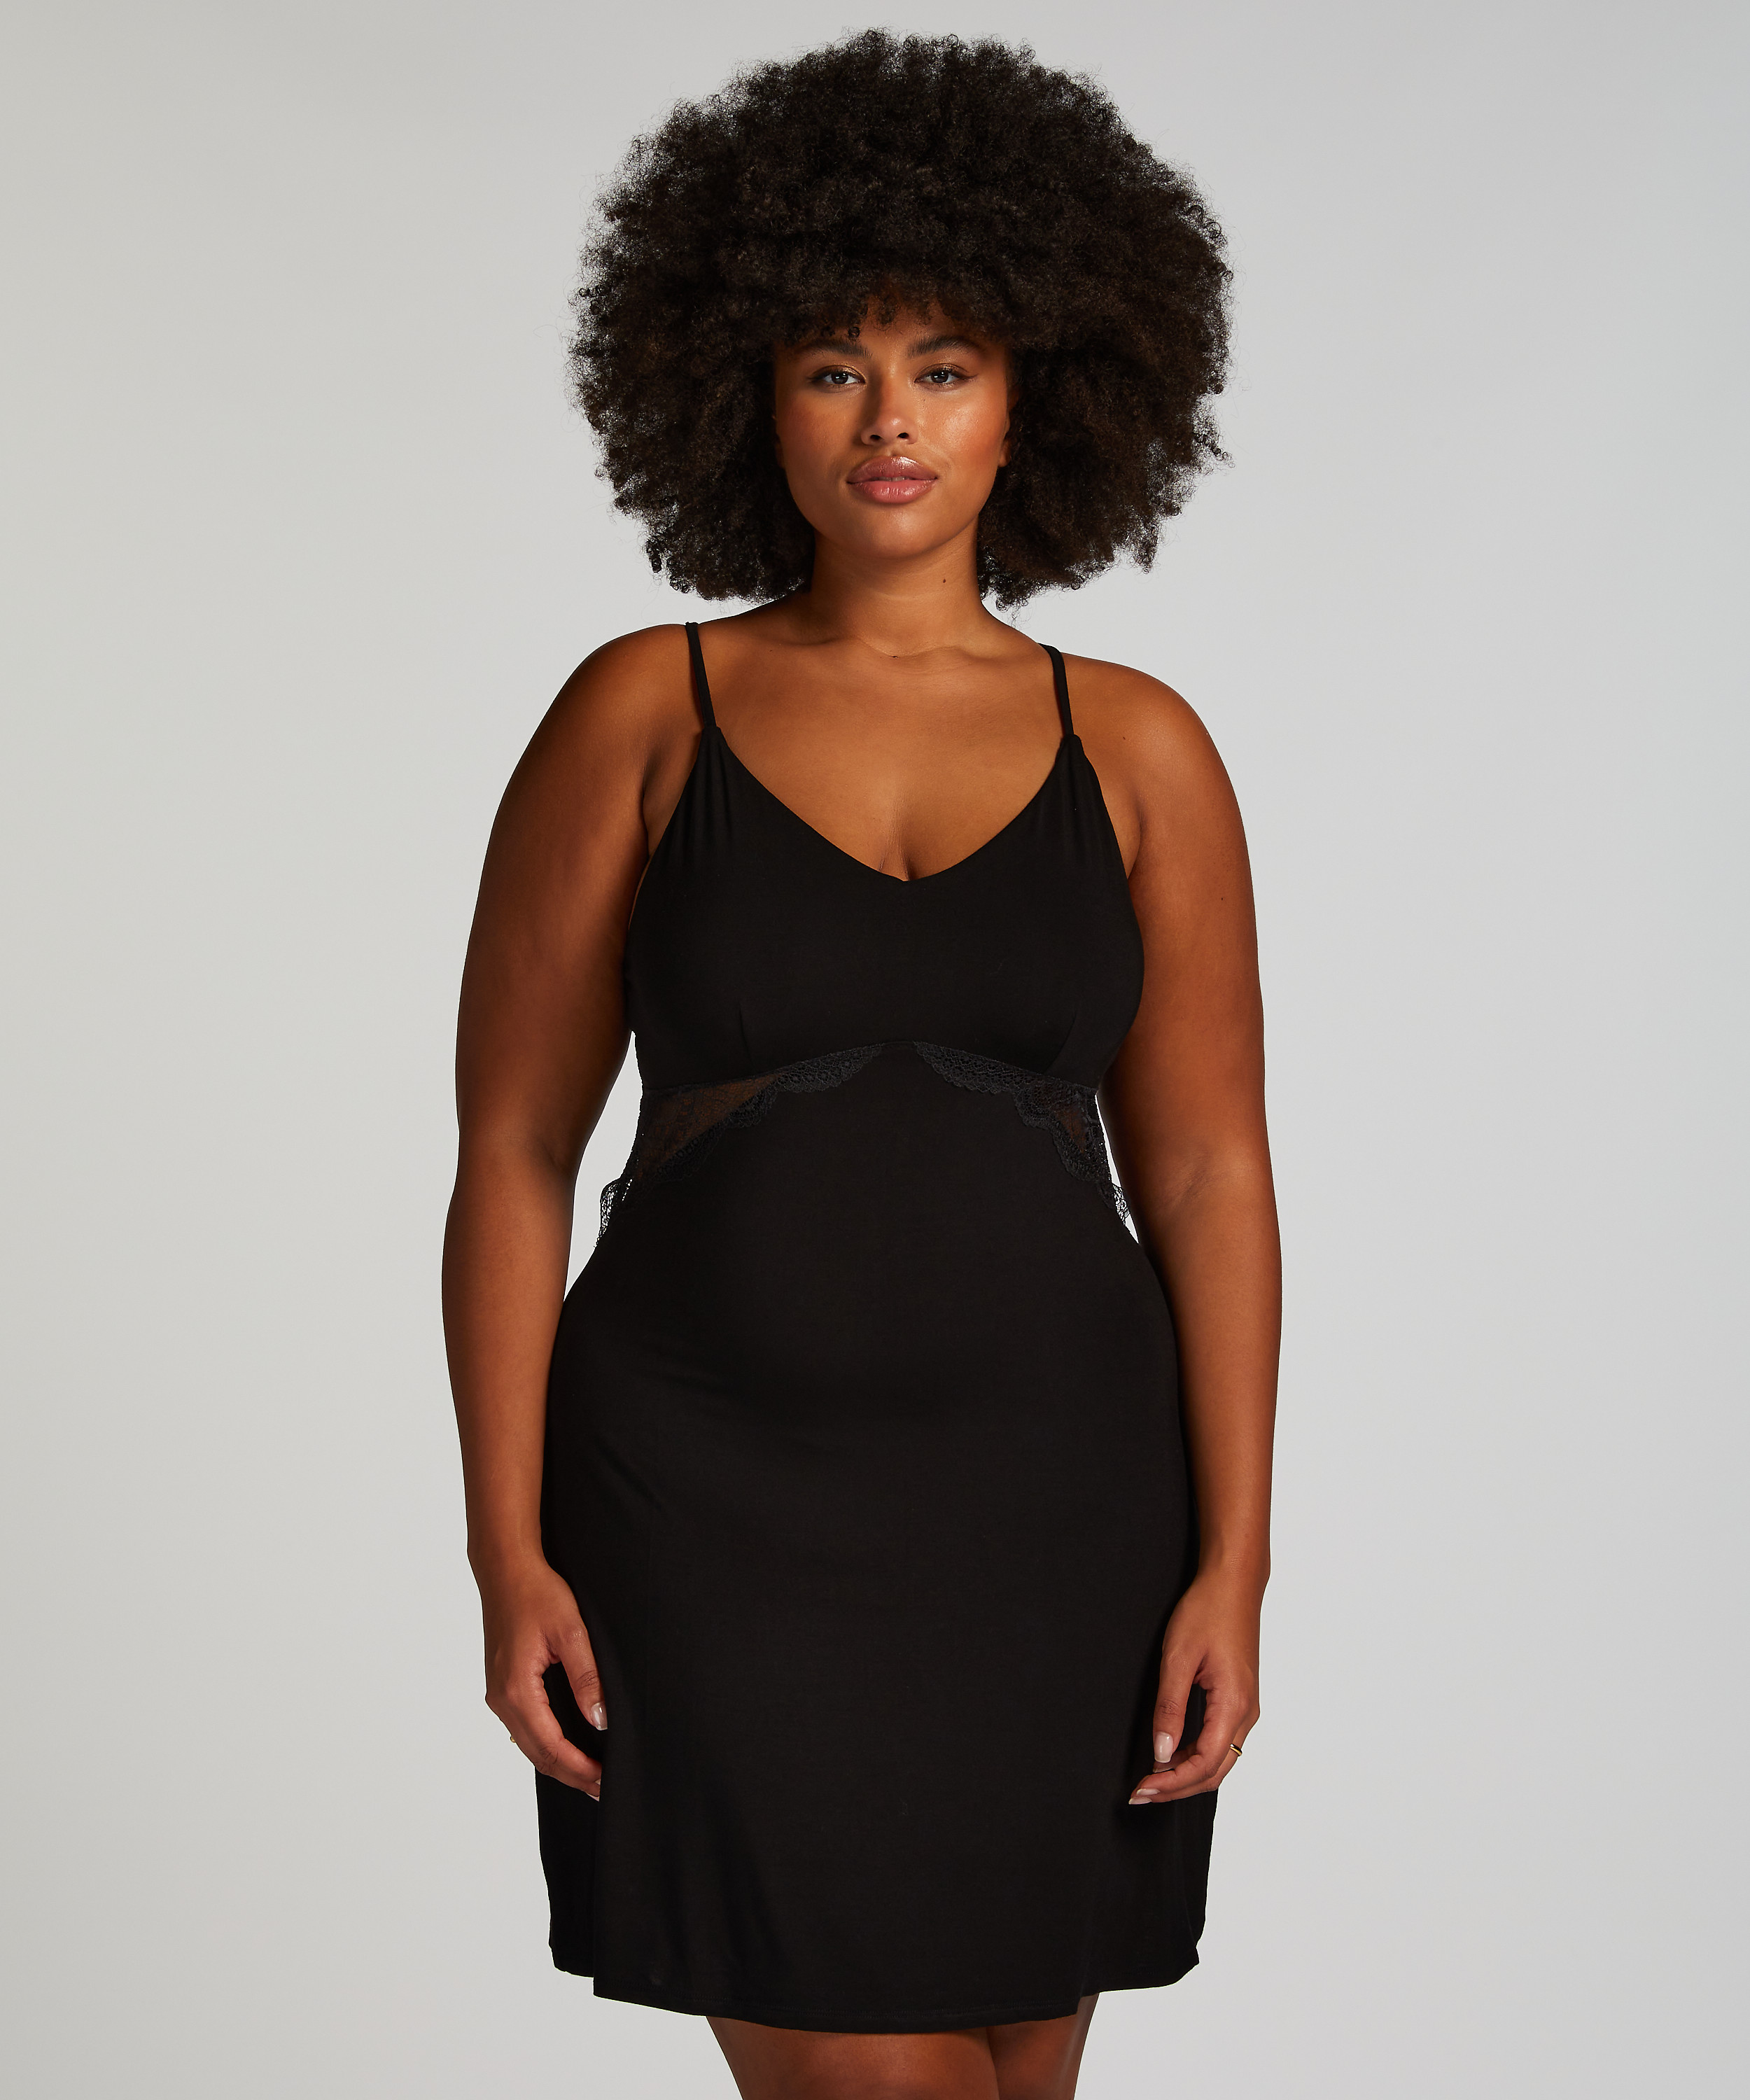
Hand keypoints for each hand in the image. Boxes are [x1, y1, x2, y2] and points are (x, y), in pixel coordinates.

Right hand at [480, 1557, 604, 1796]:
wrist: (505, 1569)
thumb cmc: (537, 1594)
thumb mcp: (571, 1631)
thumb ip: (586, 1677)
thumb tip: (599, 1720)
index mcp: (516, 1689)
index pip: (551, 1746)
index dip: (579, 1768)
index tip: (606, 1781)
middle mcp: (501, 1698)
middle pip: (537, 1754)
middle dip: (571, 1774)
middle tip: (604, 1789)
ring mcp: (498, 1693)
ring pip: (528, 1744)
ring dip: (558, 1762)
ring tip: (590, 1775)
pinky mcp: (502, 1685)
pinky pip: (523, 1727)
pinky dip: (545, 1744)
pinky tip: (565, 1747)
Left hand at [1129, 1569, 1260, 1804]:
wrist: (1233, 1584)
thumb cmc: (1206, 1612)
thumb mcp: (1178, 1658)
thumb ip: (1169, 1708)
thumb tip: (1161, 1753)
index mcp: (1234, 1705)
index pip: (1204, 1764)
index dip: (1171, 1783)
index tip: (1141, 1789)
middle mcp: (1247, 1713)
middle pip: (1215, 1771)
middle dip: (1178, 1788)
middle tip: (1141, 1793)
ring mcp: (1247, 1707)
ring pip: (1220, 1760)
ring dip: (1187, 1774)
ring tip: (1152, 1779)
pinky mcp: (1240, 1699)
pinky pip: (1221, 1741)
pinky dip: (1197, 1757)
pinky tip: (1172, 1755)